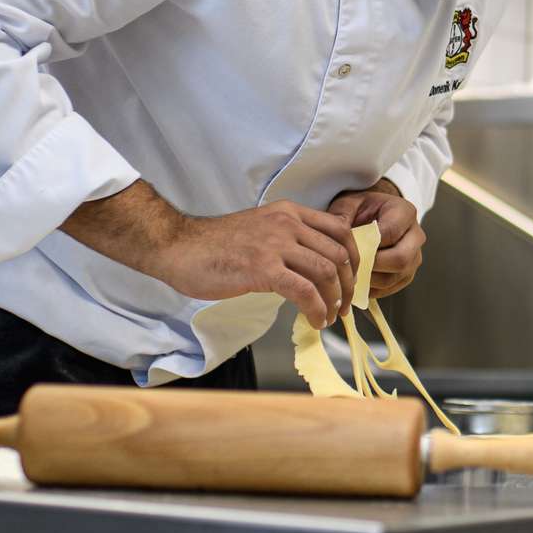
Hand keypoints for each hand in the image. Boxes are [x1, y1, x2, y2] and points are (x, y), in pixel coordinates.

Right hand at [152, 201, 361, 326]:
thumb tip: (314, 267)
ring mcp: (275, 245)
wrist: (179, 248)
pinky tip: (314, 320)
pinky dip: (316, 310)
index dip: (354, 257)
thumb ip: (288, 239)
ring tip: (329, 317)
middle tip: (343, 305)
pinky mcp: (263, 269)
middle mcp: (287, 223)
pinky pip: (305, 292)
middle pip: (339, 253)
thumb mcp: (261, 229)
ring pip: (326, 272)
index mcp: (289, 212)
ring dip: (334, 300)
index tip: (351, 279)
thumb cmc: (215, 245)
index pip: (340, 229)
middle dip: (347, 284)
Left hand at [328, 181, 424, 298]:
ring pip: (393, 278)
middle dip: (370, 265)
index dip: (367, 244)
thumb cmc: (361, 209)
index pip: (390, 233)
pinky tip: (355, 280)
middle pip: (400, 259)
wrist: (373, 216)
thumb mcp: (349, 203)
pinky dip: (369, 288)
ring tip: (349, 273)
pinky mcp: (407, 275)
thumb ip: (342, 215)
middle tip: (348, 264)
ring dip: (367, 279)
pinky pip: (389, 289)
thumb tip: (337, 238)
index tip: (347, 247)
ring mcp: (414, 258)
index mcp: (405, 213)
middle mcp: (416, 236)